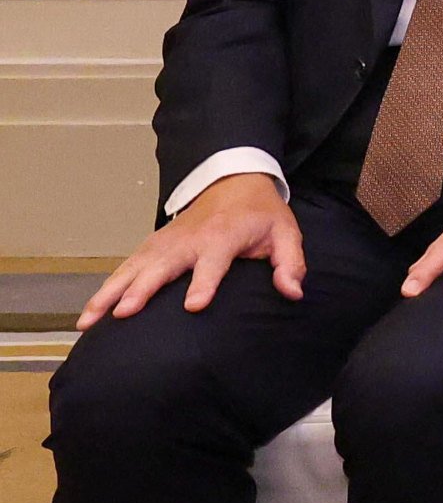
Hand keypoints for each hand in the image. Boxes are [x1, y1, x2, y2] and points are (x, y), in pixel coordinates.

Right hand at [81, 174, 305, 326]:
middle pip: (162, 266)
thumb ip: (290, 263)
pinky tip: (91, 311)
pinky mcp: (152, 246)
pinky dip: (107, 287)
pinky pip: (126, 268)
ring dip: (110, 292)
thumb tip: (293, 292)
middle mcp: (189, 240)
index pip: (213, 263)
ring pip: (133, 268)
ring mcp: (166, 242)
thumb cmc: (261, 215)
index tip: (193, 306)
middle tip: (124, 313)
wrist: (234, 183)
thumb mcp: (285, 233)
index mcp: (223, 238)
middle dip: (142, 289)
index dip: (205, 283)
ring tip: (89, 320)